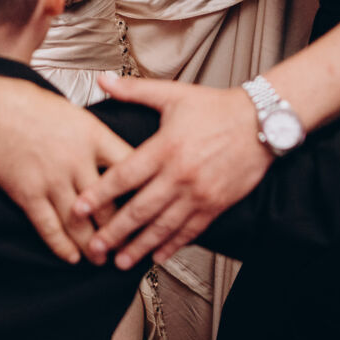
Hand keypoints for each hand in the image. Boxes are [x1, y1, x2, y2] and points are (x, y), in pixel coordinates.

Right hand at [0, 78, 132, 263]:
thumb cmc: (34, 106)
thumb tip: (122, 155)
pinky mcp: (29, 194)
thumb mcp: (78, 113)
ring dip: (93, 245)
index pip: (130, 169)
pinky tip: (71, 256)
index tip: (150, 208)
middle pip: (108, 205)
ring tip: (101, 259)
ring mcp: (53, 180)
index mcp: (93, 137)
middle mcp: (77, 162)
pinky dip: (61, 246)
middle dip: (120, 230)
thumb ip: (99, 137)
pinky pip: (49, 227)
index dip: (143, 192)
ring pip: (80, 222)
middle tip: (129, 246)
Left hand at [73, 76, 268, 269]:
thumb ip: (134, 90)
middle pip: (139, 209)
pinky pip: (190, 231)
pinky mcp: (215, 205)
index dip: (99, 194)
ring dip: (139, 246)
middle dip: (113, 231)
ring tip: (120, 261)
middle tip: (93, 247)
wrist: (261, 123)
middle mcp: (180, 175)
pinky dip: (172, 245)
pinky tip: (157, 256)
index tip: (78, 208)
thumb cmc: (217, 108)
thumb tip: (103, 79)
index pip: (124, 176)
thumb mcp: (173, 95)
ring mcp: (199, 194)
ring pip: (163, 226)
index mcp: (165, 148)